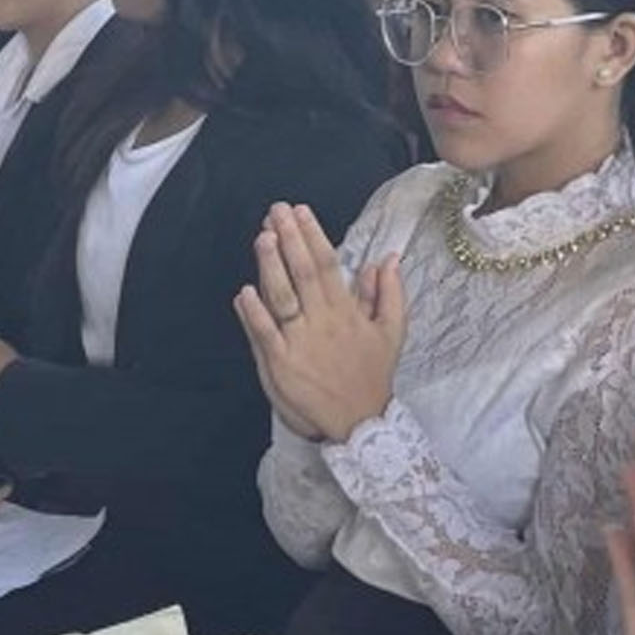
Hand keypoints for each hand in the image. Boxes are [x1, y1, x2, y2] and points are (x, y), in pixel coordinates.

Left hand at [232, 203, 403, 443]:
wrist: (361, 423)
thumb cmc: (371, 376)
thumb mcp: (390, 333)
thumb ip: (389, 294)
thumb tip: (389, 259)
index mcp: (347, 312)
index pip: (328, 264)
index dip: (313, 235)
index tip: (300, 212)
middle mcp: (323, 322)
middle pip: (304, 273)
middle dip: (289, 239)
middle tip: (277, 211)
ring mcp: (301, 343)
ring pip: (283, 298)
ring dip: (271, 266)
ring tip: (262, 237)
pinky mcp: (282, 365)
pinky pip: (266, 334)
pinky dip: (254, 313)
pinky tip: (244, 291)